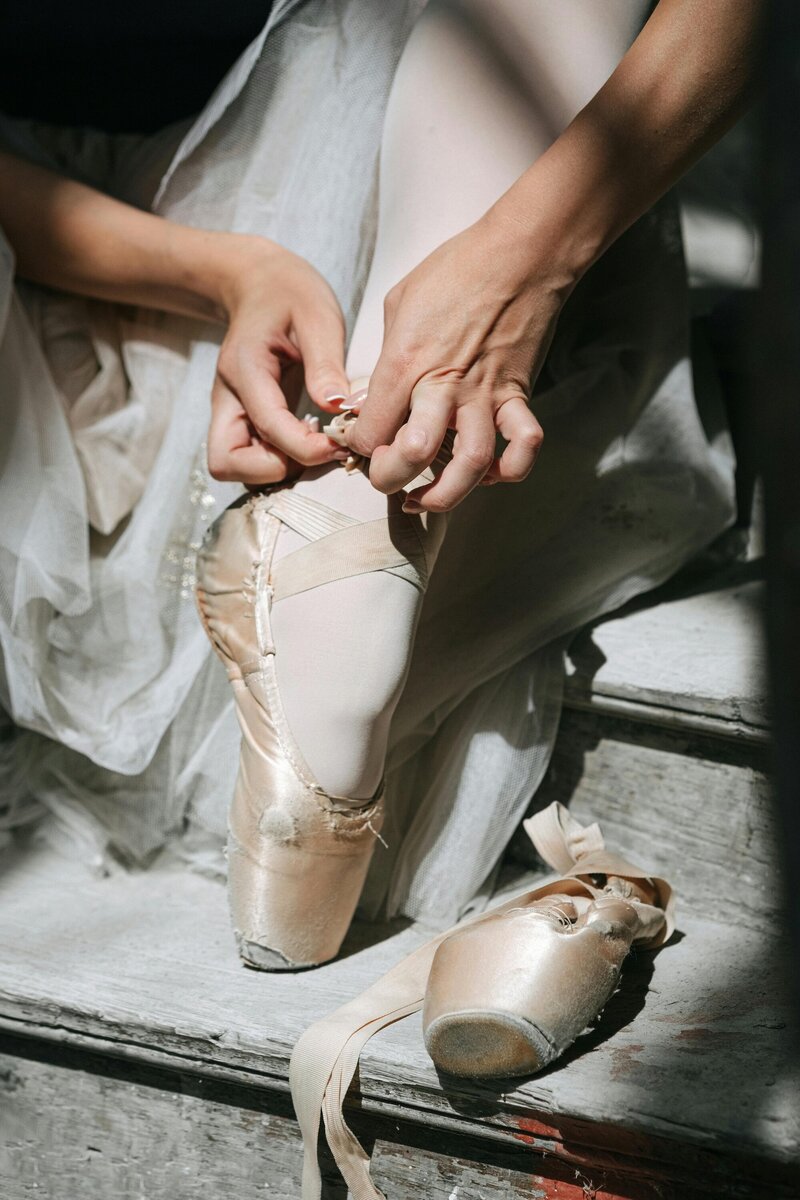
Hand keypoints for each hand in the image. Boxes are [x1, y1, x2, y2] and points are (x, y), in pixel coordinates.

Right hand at [207, 235, 350, 484]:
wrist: (260, 283)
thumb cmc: (290, 294)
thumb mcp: (317, 316)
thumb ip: (326, 364)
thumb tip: (337, 408)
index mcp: (244, 369)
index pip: (267, 426)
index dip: (304, 448)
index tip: (339, 445)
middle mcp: (227, 397)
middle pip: (226, 462)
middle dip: (272, 470)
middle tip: (315, 450)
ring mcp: (230, 411)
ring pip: (234, 467)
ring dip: (274, 470)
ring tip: (313, 444)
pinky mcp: (242, 419)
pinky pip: (250, 458)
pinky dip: (277, 461)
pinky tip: (307, 439)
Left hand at [345, 211, 565, 511]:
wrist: (520, 253)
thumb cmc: (455, 271)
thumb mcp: (398, 305)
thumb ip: (384, 359)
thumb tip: (371, 401)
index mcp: (405, 363)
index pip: (369, 430)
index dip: (358, 448)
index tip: (360, 445)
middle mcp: (443, 386)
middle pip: (412, 456)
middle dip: (390, 480)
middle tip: (386, 477)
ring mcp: (484, 394)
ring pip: (471, 465)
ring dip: (447, 494)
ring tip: (428, 499)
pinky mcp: (517, 395)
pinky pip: (524, 445)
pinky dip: (513, 469)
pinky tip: (492, 476)